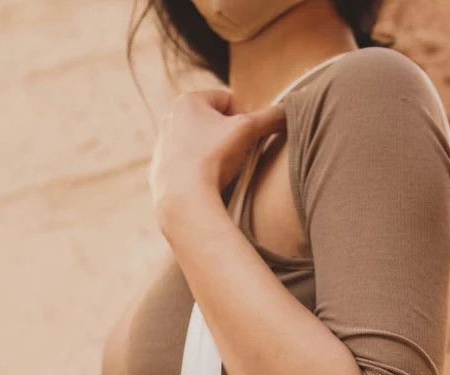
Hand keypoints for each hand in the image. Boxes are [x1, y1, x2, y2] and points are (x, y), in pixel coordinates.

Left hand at [149, 89, 285, 235]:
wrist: (185, 200)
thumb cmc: (214, 159)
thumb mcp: (248, 131)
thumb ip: (271, 117)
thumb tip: (290, 109)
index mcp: (187, 101)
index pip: (228, 99)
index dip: (244, 118)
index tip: (245, 139)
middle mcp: (170, 118)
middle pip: (213, 122)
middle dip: (227, 137)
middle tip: (235, 156)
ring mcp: (162, 145)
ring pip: (199, 144)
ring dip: (213, 154)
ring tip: (220, 172)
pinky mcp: (159, 171)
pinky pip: (186, 166)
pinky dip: (198, 172)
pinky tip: (204, 185)